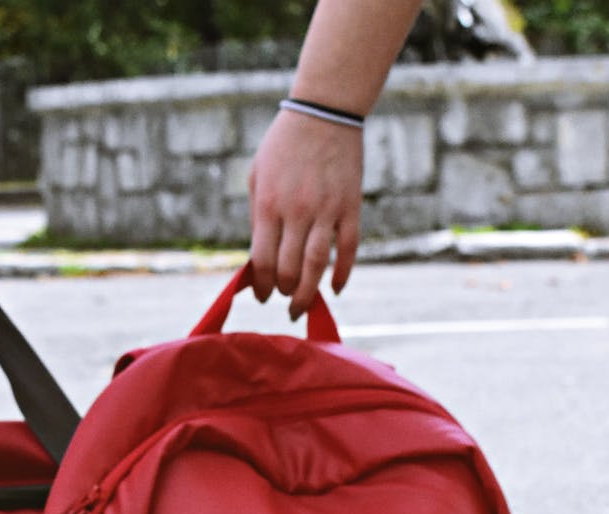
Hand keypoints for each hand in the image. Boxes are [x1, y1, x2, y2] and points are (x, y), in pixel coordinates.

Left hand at [248, 109, 363, 318]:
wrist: (323, 113)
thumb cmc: (284, 146)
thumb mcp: (258, 177)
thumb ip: (258, 217)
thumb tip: (260, 258)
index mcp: (268, 205)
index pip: (263, 260)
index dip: (261, 286)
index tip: (263, 295)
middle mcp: (297, 211)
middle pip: (289, 269)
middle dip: (284, 293)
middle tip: (284, 301)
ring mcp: (326, 210)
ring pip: (318, 266)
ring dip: (309, 293)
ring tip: (302, 307)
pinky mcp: (350, 207)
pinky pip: (348, 249)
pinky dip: (343, 273)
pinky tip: (336, 288)